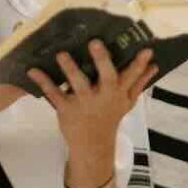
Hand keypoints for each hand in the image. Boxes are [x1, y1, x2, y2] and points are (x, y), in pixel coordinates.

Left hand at [29, 42, 156, 173]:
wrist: (92, 145)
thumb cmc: (109, 116)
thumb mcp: (127, 101)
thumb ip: (139, 82)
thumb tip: (155, 64)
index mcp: (119, 93)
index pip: (132, 76)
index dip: (140, 64)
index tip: (146, 49)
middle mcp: (103, 96)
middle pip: (107, 77)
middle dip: (103, 61)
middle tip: (95, 42)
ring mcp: (84, 102)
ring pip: (78, 84)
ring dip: (70, 68)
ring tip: (61, 53)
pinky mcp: (65, 108)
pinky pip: (53, 95)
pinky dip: (43, 83)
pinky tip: (32, 70)